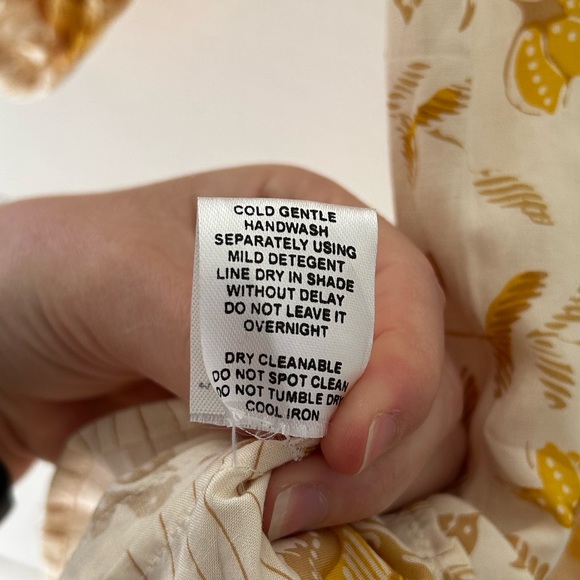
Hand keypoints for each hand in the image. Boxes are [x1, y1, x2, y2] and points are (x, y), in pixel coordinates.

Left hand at [0, 165, 463, 534]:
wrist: (11, 343)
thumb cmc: (55, 275)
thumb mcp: (115, 273)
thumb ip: (205, 327)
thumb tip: (293, 413)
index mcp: (302, 223)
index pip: (402, 284)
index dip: (400, 362)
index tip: (344, 440)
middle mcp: (325, 292)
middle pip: (420, 368)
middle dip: (385, 440)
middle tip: (297, 496)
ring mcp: (316, 364)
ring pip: (408, 431)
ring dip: (367, 485)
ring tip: (281, 512)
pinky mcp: (295, 426)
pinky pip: (363, 473)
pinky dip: (347, 506)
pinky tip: (285, 515)